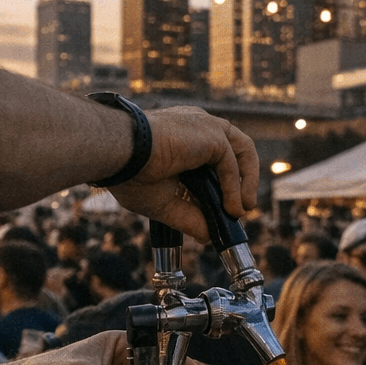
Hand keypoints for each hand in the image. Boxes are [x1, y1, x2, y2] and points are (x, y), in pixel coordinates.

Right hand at [109, 106, 258, 240]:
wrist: (119, 156)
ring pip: (240, 151)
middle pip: (233, 150)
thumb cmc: (130, 174)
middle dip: (242, 181)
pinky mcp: (211, 133)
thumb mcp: (164, 203)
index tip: (222, 210)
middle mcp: (197, 126)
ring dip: (246, 182)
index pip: (213, 158)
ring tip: (241, 210)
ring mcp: (205, 127)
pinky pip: (231, 163)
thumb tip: (207, 237)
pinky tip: (230, 207)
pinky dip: (234, 187)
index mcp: (183, 137)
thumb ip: (189, 217)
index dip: (222, 184)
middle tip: (240, 211)